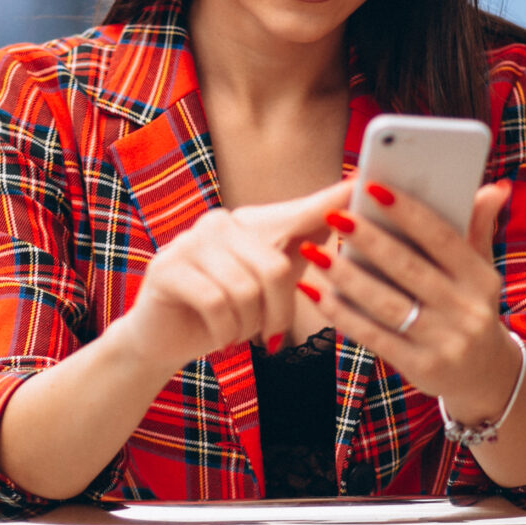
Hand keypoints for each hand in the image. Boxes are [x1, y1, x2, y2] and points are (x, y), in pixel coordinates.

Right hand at [119, 180, 352, 372]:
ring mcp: (189, 241)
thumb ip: (303, 255)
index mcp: (249, 223)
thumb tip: (346, 218)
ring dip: (248, 325)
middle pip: (277, 266)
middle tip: (268, 334)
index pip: (298, 213)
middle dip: (279, 311)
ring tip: (237, 333)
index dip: (330, 202)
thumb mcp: (269, 288)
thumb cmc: (225, 316)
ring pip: (246, 288)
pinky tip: (220, 337)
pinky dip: (225, 331)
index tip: (362, 182)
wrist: (163, 343)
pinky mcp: (166, 267)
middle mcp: (220, 223)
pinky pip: (216, 303)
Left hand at [300, 180, 521, 417]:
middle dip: (369, 240)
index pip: (442, 238)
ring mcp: (445, 342)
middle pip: (408, 268)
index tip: (373, 188)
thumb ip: (478, 230)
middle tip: (334, 215)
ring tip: (315, 253)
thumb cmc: (471, 308)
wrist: (486, 376)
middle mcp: (467, 311)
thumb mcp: (481, 273)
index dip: (408, 212)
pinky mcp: (422, 367)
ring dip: (346, 277)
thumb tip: (494, 187)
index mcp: (481, 279)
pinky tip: (316, 292)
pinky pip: (374, 336)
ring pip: (385, 303)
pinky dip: (342, 313)